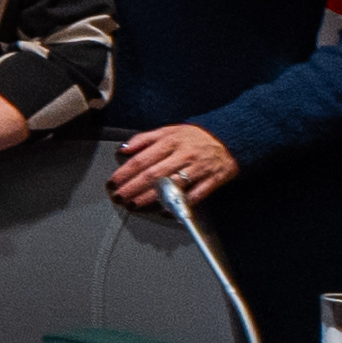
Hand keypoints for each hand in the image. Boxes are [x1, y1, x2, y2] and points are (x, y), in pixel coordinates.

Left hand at [109, 121, 239, 208]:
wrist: (229, 140)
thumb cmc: (194, 138)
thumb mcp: (168, 130)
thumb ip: (144, 139)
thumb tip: (123, 149)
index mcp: (170, 142)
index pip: (141, 160)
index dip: (124, 173)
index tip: (112, 183)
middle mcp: (183, 155)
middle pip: (153, 175)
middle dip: (132, 189)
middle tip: (119, 198)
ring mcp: (198, 169)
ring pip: (171, 187)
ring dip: (149, 199)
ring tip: (134, 205)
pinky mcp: (212, 181)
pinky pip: (194, 196)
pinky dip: (179, 204)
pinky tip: (164, 211)